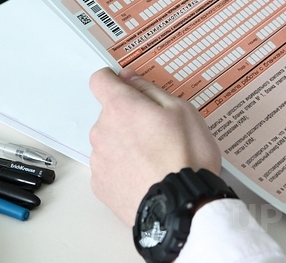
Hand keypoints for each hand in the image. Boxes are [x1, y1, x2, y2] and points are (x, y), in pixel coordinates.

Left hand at [89, 66, 220, 226]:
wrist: (180, 206)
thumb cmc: (186, 157)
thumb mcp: (182, 111)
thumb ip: (151, 90)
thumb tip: (132, 80)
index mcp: (121, 107)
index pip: (100, 80)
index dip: (115, 80)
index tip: (129, 87)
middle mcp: (102, 130)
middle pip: (110, 113)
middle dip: (130, 117)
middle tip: (159, 131)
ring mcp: (99, 159)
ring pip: (110, 140)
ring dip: (126, 143)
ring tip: (156, 158)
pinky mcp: (100, 185)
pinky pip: (110, 166)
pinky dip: (124, 167)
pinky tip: (146, 175)